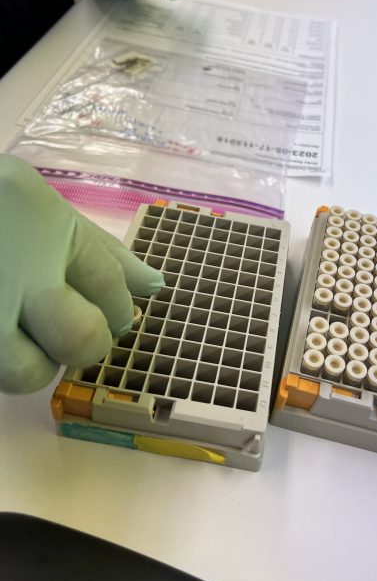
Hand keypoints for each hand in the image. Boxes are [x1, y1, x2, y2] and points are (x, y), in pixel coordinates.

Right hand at [0, 156, 163, 393]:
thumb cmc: (0, 205)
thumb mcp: (53, 213)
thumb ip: (106, 253)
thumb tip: (157, 287)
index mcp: (45, 231)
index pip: (110, 287)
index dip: (119, 307)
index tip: (111, 310)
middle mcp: (11, 275)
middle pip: (79, 339)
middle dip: (88, 340)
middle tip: (73, 327)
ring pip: (25, 374)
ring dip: (37, 361)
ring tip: (28, 333)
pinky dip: (5, 357)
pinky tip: (6, 329)